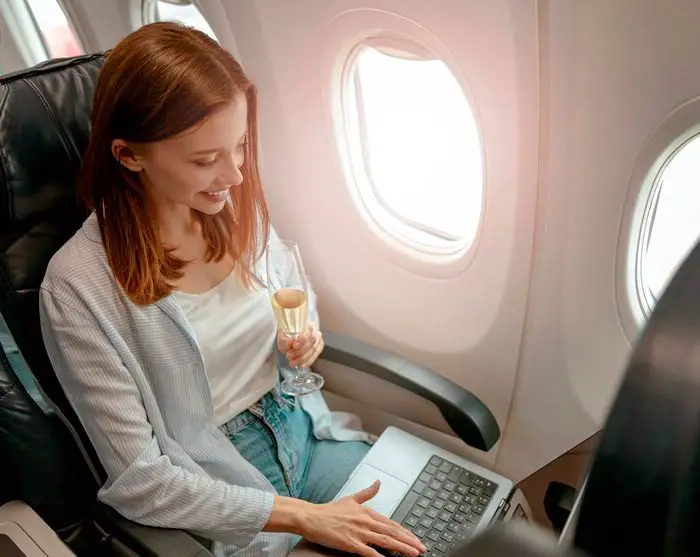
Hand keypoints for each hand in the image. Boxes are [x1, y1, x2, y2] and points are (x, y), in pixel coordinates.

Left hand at [277, 323, 323, 367]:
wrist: (291, 341)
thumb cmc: (287, 338)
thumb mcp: (282, 338)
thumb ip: (286, 340)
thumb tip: (291, 341)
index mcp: (306, 326)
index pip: (307, 332)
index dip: (302, 339)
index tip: (294, 345)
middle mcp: (315, 332)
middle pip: (311, 343)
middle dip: (299, 352)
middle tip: (289, 356)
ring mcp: (318, 340)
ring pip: (313, 350)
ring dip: (302, 358)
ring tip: (292, 362)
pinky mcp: (319, 348)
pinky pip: (315, 356)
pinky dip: (308, 361)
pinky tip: (302, 365)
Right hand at [299, 480, 425, 556]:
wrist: (311, 516)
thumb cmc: (329, 510)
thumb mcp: (351, 498)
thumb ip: (367, 492)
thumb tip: (378, 482)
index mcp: (367, 512)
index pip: (391, 523)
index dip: (405, 531)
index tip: (415, 538)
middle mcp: (365, 521)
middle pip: (392, 532)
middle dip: (409, 541)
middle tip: (421, 548)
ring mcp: (359, 532)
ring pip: (385, 540)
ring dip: (401, 547)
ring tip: (414, 553)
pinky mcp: (350, 543)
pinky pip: (369, 552)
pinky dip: (380, 556)